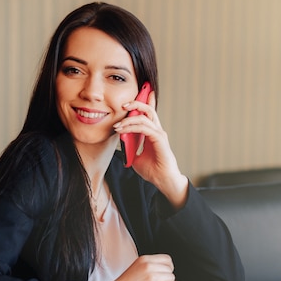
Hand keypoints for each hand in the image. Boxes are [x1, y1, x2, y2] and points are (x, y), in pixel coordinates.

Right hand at [113, 254, 175, 280]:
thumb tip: (165, 268)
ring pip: (171, 278)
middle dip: (166, 278)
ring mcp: (152, 276)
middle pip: (170, 269)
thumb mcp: (137, 267)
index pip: (167, 259)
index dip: (168, 267)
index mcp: (145, 259)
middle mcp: (149, 265)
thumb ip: (150, 265)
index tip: (163, 274)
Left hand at [114, 92, 187, 208]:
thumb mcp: (136, 158)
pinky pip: (144, 128)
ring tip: (117, 125)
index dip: (142, 103)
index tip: (129, 100)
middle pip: (148, 109)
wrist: (162, 180)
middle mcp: (157, 131)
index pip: (148, 114)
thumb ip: (130, 148)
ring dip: (129, 118)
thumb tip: (120, 143)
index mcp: (152, 133)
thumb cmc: (152, 170)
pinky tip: (123, 130)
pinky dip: (132, 127)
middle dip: (136, 102)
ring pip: (144, 116)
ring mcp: (159, 134)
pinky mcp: (159, 139)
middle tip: (123, 104)